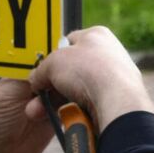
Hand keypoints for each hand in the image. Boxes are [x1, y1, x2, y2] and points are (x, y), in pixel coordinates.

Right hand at [27, 26, 153, 133]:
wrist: (117, 101)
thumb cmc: (89, 71)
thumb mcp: (53, 63)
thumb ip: (41, 70)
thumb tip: (36, 82)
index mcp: (96, 35)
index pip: (68, 42)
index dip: (52, 57)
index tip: (41, 71)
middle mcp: (109, 55)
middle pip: (72, 71)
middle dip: (51, 87)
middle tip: (37, 98)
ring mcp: (115, 79)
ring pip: (78, 92)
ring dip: (58, 103)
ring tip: (42, 113)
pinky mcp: (116, 101)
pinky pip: (89, 107)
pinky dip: (76, 112)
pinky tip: (67, 117)